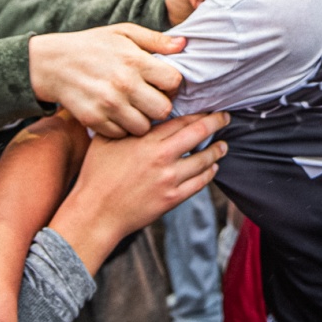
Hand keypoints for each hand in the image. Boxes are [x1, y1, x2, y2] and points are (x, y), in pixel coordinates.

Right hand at [27, 24, 184, 136]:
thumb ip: (156, 39)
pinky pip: (121, 134)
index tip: (163, 83)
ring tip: (134, 108)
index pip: (174, 82)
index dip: (172, 84)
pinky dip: (121, 128)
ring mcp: (108, 105)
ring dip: (142, 120)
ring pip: (144, 127)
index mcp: (134, 60)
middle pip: (164, 109)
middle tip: (151, 99)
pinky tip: (117, 115)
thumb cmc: (92, 45)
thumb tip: (184, 44)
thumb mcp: (123, 32)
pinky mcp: (94, 120)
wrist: (51, 63)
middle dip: (161, 106)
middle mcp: (123, 84)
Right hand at [50, 112, 229, 269]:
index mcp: (146, 140)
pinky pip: (199, 183)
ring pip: (204, 160)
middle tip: (225, 118)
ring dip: (217, 151)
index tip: (208, 109)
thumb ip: (126, 125)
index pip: (182, 120)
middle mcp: (161, 157)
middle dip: (216, 122)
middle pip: (199, 134)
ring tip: (223, 146)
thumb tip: (139, 111)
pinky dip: (209, 173)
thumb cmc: (96, 174)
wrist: (96, 212)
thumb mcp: (105, 141)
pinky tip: (212, 168)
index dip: (199, 113)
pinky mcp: (172, 198)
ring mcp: (169, 179)